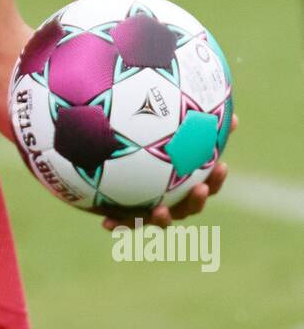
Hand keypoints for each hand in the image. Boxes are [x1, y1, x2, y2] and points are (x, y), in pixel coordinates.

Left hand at [101, 113, 236, 230]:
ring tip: (160, 211)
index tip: (222, 165)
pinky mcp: (127, 216)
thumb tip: (218, 105)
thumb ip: (189, 120)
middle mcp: (171, 200)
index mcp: (184, 183)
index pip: (208, 183)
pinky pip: (124, 221)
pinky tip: (107, 223)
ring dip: (162, 218)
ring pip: (160, 219)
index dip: (217, 178)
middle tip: (202, 188)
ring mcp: (150, 211)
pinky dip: (119, 223)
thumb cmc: (146, 144)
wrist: (111, 167)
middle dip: (197, 200)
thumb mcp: (166, 128)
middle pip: (189, 206)